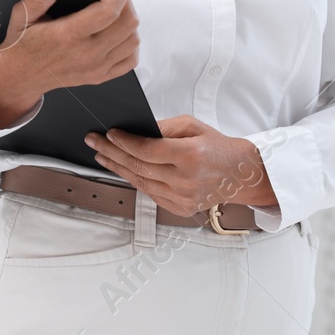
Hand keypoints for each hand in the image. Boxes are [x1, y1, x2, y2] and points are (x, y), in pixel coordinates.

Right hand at [0, 0, 139, 129]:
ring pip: (133, 40)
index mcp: (68, 35)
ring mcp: (96, 67)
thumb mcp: (21, 17)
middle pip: (128, 23)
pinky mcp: (100, 76)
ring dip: (129, 21)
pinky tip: (119, 34)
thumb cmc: (22, 46)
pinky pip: (131, 60)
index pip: (109, 10)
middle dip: (126, 1)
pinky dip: (131, 44)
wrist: (21, 76)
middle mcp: (86, 53)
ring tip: (113, 12)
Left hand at [84, 115, 276, 216]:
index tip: (109, 133)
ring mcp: (183, 197)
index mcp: (190, 156)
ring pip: (140, 182)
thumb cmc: (217, 147)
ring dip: (117, 167)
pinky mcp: (181, 208)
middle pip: (138, 166)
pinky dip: (134, 180)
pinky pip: (150, 193)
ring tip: (101, 156)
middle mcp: (186, 180)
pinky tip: (122, 169)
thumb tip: (135, 129)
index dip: (124, 141)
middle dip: (111, 152)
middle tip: (94, 141)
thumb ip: (163, 127)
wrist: (241, 175)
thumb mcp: (192, 126)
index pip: (147, 150)